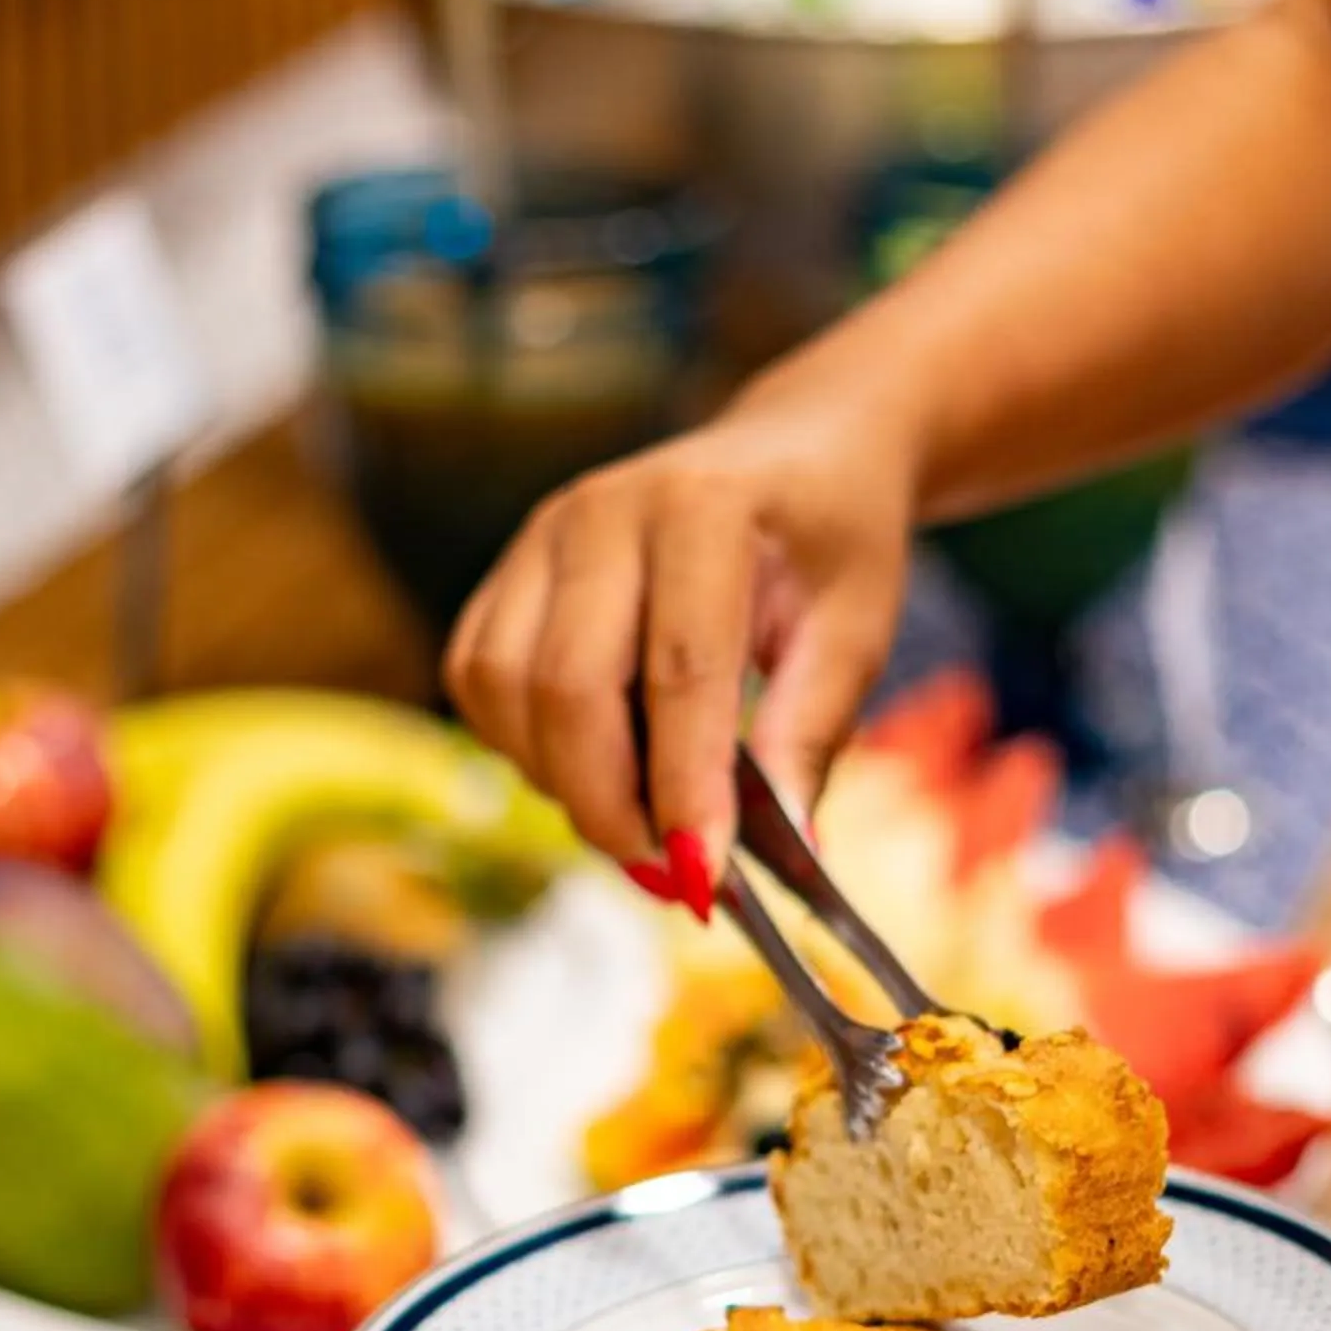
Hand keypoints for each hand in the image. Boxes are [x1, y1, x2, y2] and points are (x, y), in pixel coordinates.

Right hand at [444, 390, 919, 881]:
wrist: (795, 449)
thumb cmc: (833, 539)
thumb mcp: (855, 630)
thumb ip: (811, 735)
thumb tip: (788, 857)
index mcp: (702, 508)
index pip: (677, 670)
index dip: (684, 787)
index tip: (705, 881)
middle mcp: (600, 510)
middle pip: (567, 686)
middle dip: (609, 805)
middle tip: (668, 877)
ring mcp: (539, 534)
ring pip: (503, 689)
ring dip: (560, 781)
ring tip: (639, 819)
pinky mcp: (508, 568)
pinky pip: (476, 678)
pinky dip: (521, 744)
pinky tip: (593, 765)